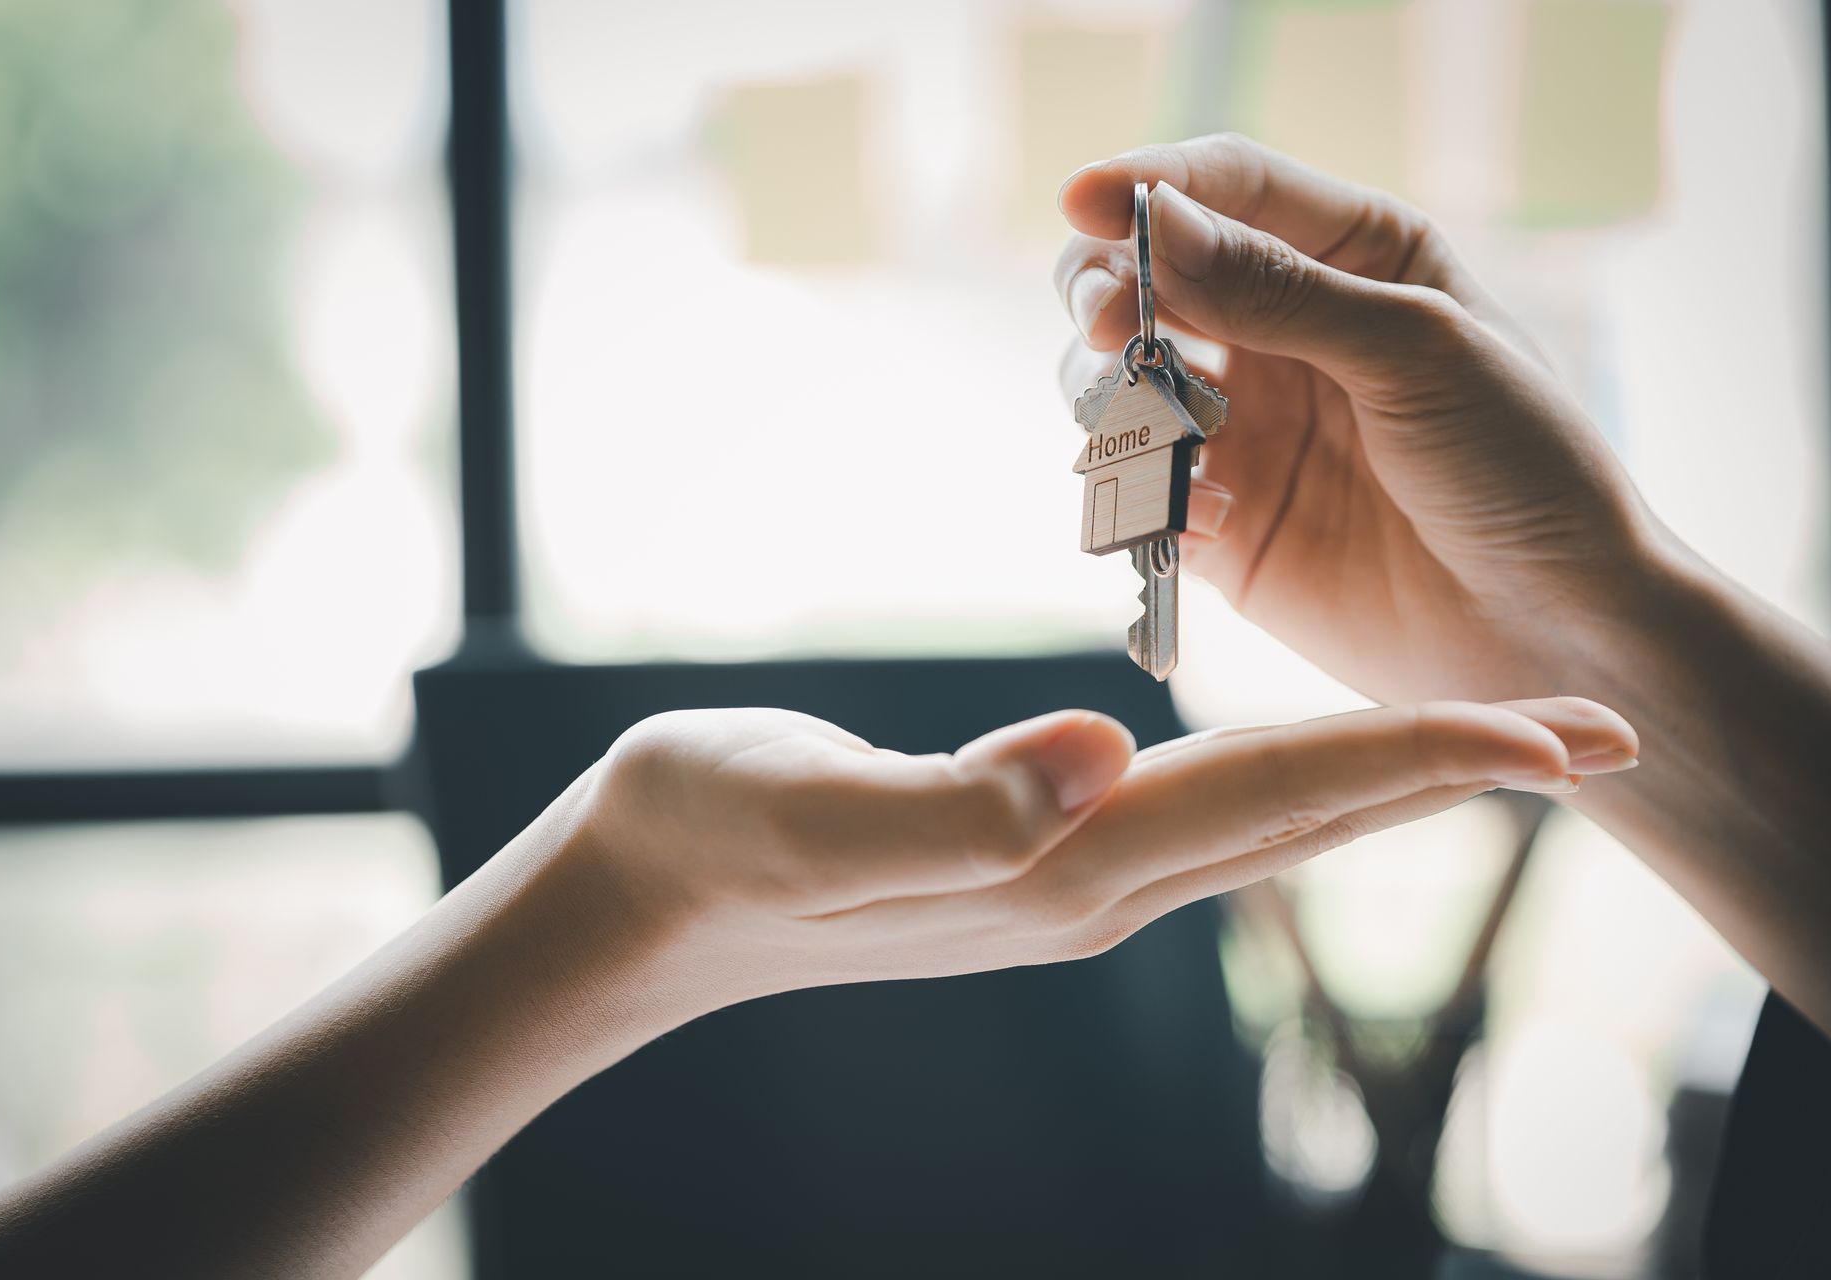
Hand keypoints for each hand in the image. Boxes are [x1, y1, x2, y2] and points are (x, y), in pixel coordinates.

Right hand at [531, 696, 1637, 1008]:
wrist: (638, 904)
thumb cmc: (704, 842)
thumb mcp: (811, 814)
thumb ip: (953, 806)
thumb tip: (1095, 758)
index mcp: (1059, 861)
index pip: (1274, 798)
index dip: (1417, 759)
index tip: (1552, 735)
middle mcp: (1088, 881)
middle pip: (1309, 817)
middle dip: (1452, 772)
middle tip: (1592, 736)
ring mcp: (1061, 878)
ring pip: (1268, 819)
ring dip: (1387, 775)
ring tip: (1490, 741)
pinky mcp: (1026, 857)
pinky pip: (1198, 812)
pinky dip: (1285, 776)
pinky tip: (1308, 759)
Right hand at [1053, 134, 1654, 705]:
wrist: (1555, 633)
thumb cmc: (1522, 469)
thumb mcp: (1415, 352)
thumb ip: (1278, 289)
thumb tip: (1152, 222)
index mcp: (1353, 258)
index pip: (1226, 188)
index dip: (1146, 185)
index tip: (1078, 199)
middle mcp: (1284, 332)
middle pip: (1145, 275)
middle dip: (1104, 290)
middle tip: (1105, 327)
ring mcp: (1244, 428)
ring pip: (1116, 381)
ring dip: (1108, 396)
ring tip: (1149, 430)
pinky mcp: (1219, 523)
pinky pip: (1136, 491)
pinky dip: (1142, 494)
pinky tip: (1205, 518)